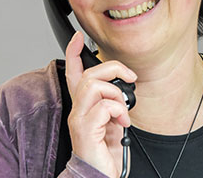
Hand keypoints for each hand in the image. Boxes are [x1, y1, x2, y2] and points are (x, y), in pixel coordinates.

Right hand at [65, 31, 136, 176]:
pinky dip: (119, 111)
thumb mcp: (111, 120)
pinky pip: (104, 107)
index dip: (73, 52)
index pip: (72, 72)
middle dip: (113, 68)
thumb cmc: (104, 150)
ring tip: (123, 111)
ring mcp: (79, 119)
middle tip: (130, 77)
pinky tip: (122, 123)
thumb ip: (111, 102)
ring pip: (94, 86)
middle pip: (88, 74)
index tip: (77, 37)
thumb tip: (123, 87)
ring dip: (116, 95)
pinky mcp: (85, 130)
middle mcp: (77, 109)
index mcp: (83, 105)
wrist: (98, 175)